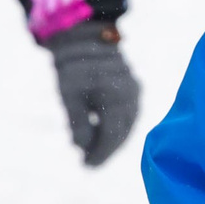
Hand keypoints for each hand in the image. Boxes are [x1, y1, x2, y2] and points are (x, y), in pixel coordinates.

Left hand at [47, 21, 139, 167]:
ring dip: (111, 141)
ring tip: (94, 152)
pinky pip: (127, 116)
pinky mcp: (134, 90)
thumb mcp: (69, 94)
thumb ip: (78, 123)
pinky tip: (101, 136)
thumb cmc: (73, 66)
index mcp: (116, 94)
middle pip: (121, 132)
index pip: (111, 134)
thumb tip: (82, 148)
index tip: (87, 166)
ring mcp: (135, 92)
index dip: (100, 153)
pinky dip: (115, 127)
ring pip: (126, 125)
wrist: (85, 37)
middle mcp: (131, 94)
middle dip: (105, 150)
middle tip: (89, 163)